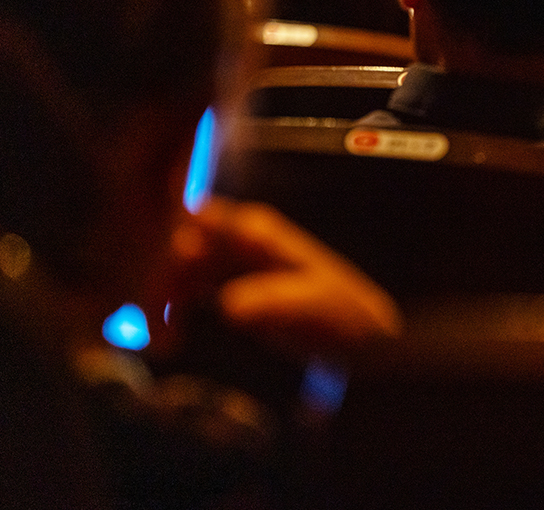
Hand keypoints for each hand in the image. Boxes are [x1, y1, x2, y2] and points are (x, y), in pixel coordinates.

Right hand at [171, 199, 401, 361]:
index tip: (157, 290)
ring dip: (158, 302)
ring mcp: (230, 261)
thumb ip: (272, 302)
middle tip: (157, 334)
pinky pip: (183, 289)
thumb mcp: (312, 308)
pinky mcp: (226, 286)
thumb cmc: (342, 316)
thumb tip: (229, 306)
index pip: (199, 223)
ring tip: (162, 347)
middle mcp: (238, 239)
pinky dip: (169, 312)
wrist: (360, 340)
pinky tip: (167, 343)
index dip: (167, 246)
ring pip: (174, 269)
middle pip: (178, 246)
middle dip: (157, 284)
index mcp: (258, 232)